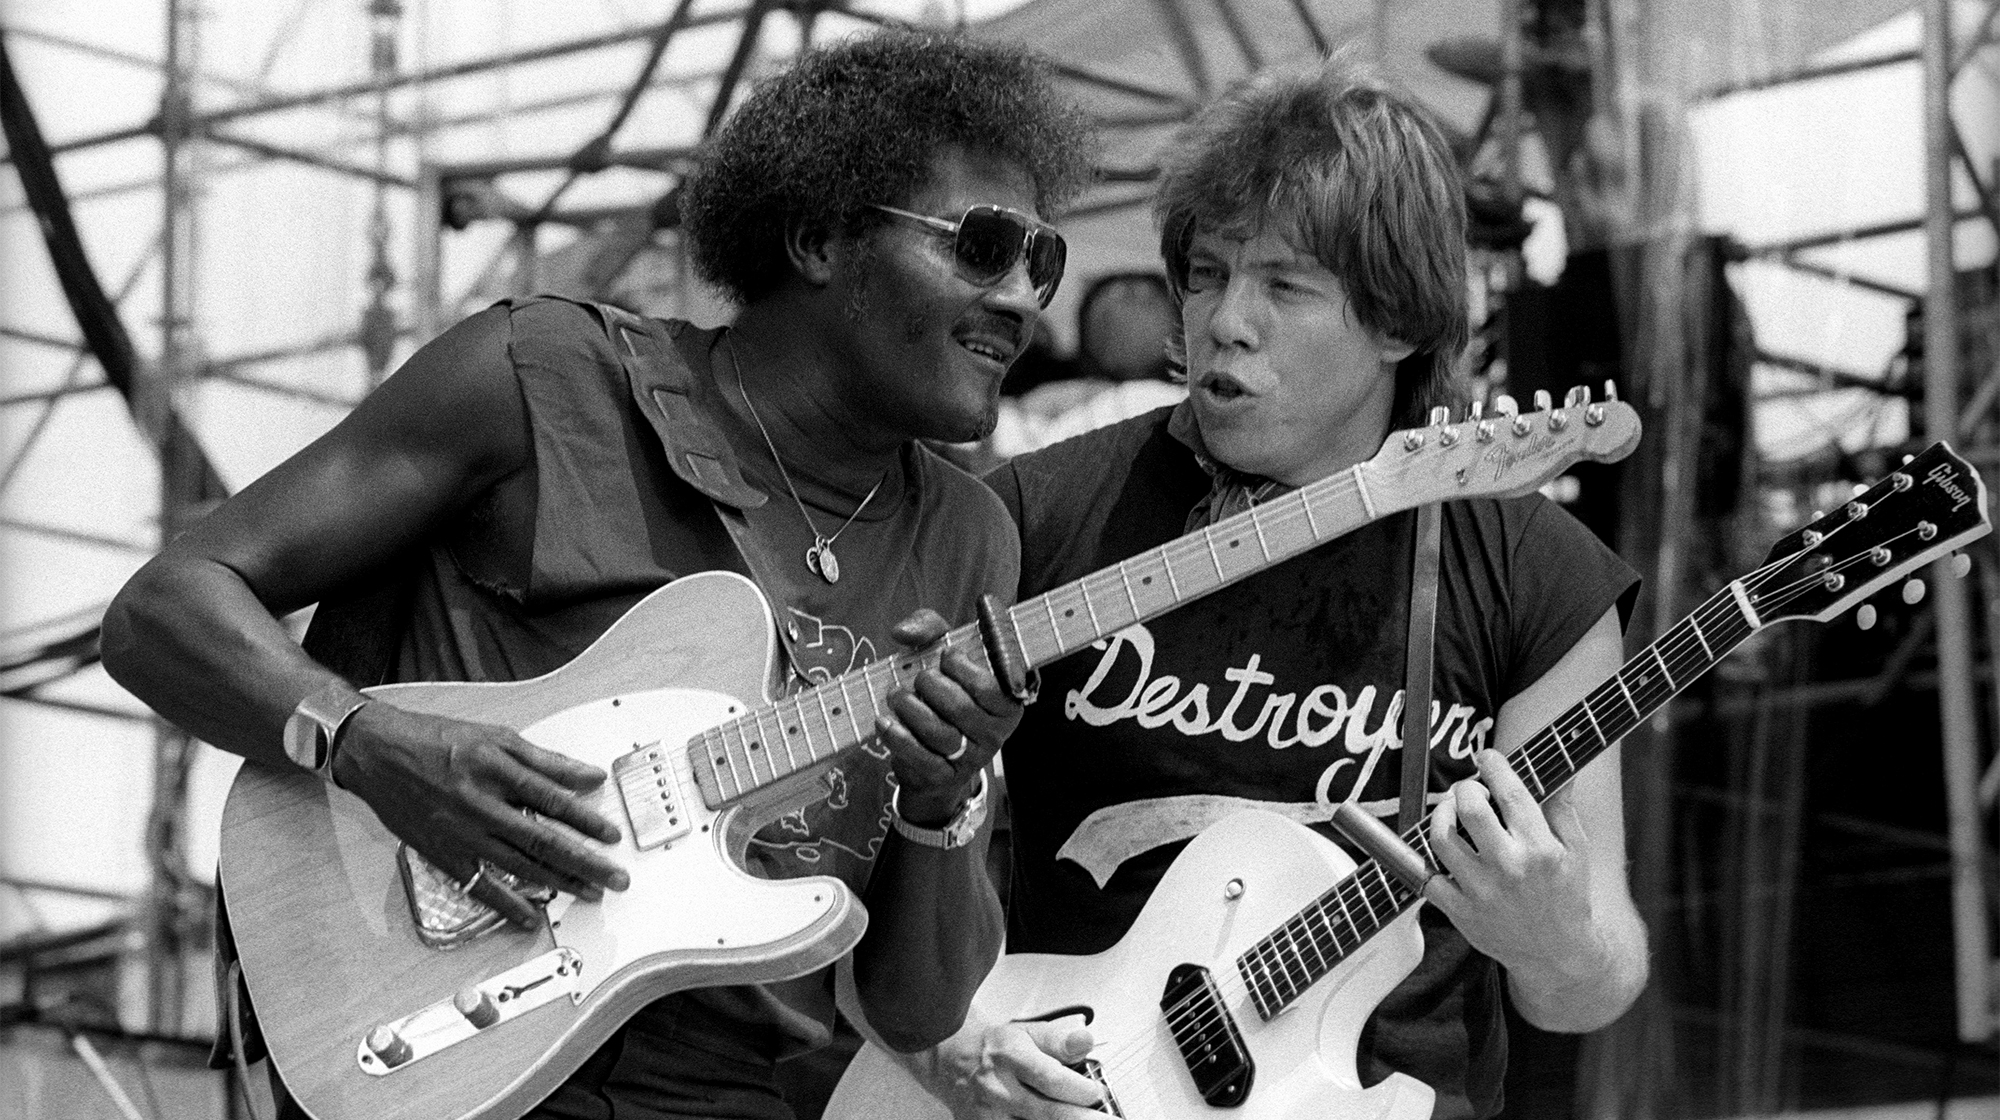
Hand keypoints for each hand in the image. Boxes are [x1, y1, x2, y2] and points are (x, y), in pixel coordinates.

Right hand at [331, 703, 629, 927]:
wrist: (378, 753)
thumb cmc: (439, 741)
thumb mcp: (496, 738)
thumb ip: (546, 760)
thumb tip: (589, 776)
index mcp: (497, 770)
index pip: (554, 800)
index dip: (586, 820)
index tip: (612, 836)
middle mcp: (481, 804)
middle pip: (543, 839)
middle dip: (584, 861)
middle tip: (614, 877)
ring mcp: (462, 833)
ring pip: (519, 865)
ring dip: (558, 883)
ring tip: (589, 893)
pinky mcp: (444, 854)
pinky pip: (480, 886)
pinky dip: (507, 905)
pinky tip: (531, 917)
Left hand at [879, 609, 1022, 826]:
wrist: (933, 756)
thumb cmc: (944, 692)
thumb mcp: (944, 656)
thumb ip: (930, 629)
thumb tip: (904, 633)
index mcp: (1007, 703)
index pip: (990, 686)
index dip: (962, 667)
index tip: (946, 656)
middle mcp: (995, 733)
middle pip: (960, 707)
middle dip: (930, 685)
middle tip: (919, 678)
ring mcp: (971, 759)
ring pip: (938, 732)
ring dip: (909, 707)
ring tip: (896, 695)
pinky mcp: (944, 777)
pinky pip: (919, 757)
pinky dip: (897, 736)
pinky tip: (884, 721)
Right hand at [926, 1017, 1104, 1119]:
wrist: (950, 1061)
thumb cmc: (994, 1049)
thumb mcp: (1026, 1033)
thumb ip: (1058, 1040)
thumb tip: (1085, 1040)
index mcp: (1010, 1057)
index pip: (1050, 1078)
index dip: (1079, 1089)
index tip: (1098, 1092)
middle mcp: (998, 1089)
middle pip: (1048, 1113)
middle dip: (1082, 1119)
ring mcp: (989, 1116)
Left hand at [1421, 749, 1600, 973]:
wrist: (1557, 955)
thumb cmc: (1568, 897)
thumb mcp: (1577, 851)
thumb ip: (1562, 809)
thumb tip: (1560, 771)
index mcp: (1540, 848)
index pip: (1509, 792)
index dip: (1493, 765)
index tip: (1487, 759)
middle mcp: (1508, 867)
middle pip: (1468, 807)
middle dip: (1465, 788)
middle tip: (1470, 790)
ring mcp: (1481, 891)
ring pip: (1441, 837)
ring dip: (1442, 815)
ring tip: (1452, 813)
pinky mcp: (1460, 912)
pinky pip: (1428, 876)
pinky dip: (1430, 858)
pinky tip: (1445, 849)